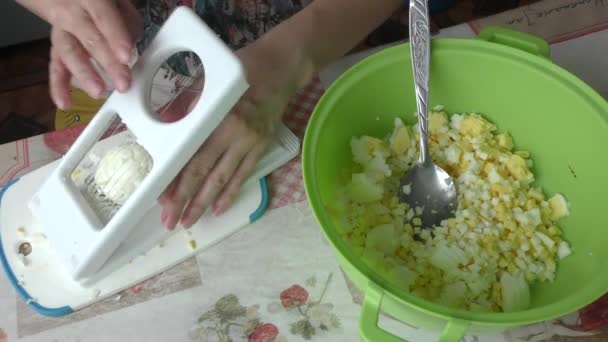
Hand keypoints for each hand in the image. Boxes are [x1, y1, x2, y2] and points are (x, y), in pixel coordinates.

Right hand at [16, 0, 141, 108]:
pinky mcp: (56, 48)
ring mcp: (62, 31)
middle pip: (90, 39)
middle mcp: (72, 14)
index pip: (104, 18)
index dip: (115, 37)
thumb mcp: (119, 4)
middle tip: (123, 83)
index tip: (126, 56)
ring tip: (98, 92)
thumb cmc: (103, 4)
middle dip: (107, 63)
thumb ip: (127, 22)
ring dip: (84, 75)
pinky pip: (55, 66)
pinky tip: (64, 103)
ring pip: (70, 53)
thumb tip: (131, 46)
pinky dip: (58, 86)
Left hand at [157, 36, 311, 229]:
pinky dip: (230, 193)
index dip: (176, 180)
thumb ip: (188, 108)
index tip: (162, 199)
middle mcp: (235, 134)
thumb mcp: (209, 82)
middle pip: (205, 174)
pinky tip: (218, 209)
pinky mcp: (262, 147)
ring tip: (190, 221)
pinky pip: (244, 175)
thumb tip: (163, 132)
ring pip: (223, 180)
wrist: (281, 69)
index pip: (192, 157)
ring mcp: (251, 143)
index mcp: (218, 117)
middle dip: (185, 200)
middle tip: (170, 222)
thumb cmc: (241, 69)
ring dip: (205, 203)